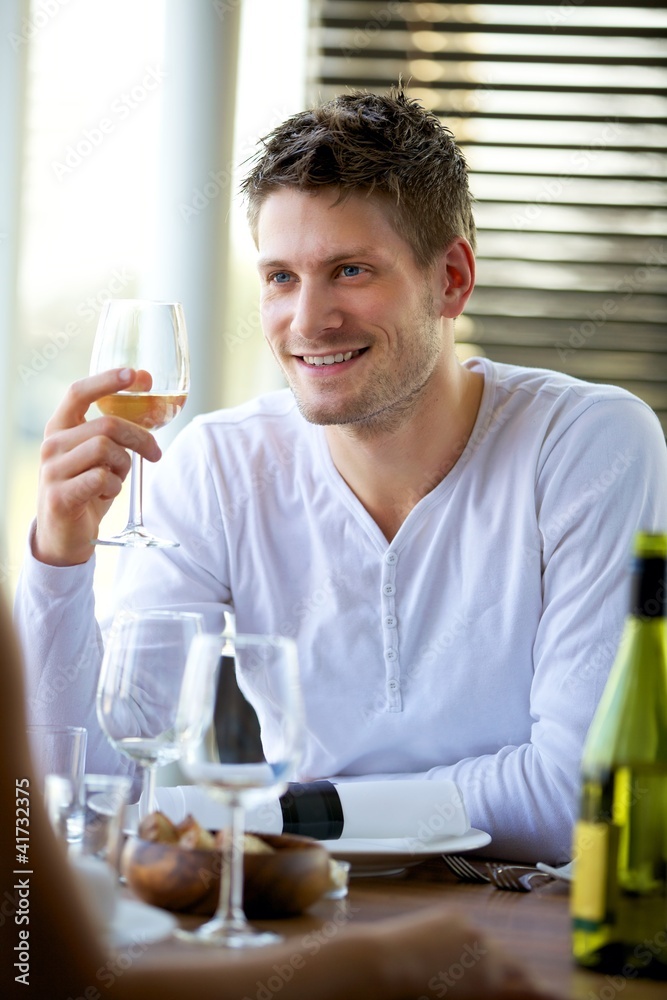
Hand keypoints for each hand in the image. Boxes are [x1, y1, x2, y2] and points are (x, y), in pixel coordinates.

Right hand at [34, 368, 161, 565]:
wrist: (64, 536)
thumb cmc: (88, 489)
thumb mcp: (100, 456)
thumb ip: (115, 431)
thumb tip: (146, 390)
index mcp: (60, 428)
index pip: (79, 392)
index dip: (108, 380)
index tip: (137, 375)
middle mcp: (52, 444)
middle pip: (107, 425)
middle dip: (140, 437)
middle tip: (155, 453)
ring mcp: (52, 470)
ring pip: (106, 450)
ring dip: (124, 465)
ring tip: (118, 478)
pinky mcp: (60, 495)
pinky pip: (102, 478)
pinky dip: (115, 486)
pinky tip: (107, 493)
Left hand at [371, 907, 554, 998]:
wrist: (385, 964)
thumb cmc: (418, 996)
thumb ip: (491, 994)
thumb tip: (505, 989)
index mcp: (493, 981)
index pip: (531, 987)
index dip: (547, 992)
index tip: (561, 995)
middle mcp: (489, 952)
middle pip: (516, 965)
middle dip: (519, 977)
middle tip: (520, 987)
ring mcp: (472, 929)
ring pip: (493, 946)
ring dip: (491, 959)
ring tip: (473, 974)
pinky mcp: (454, 914)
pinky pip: (470, 930)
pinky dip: (467, 942)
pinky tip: (451, 953)